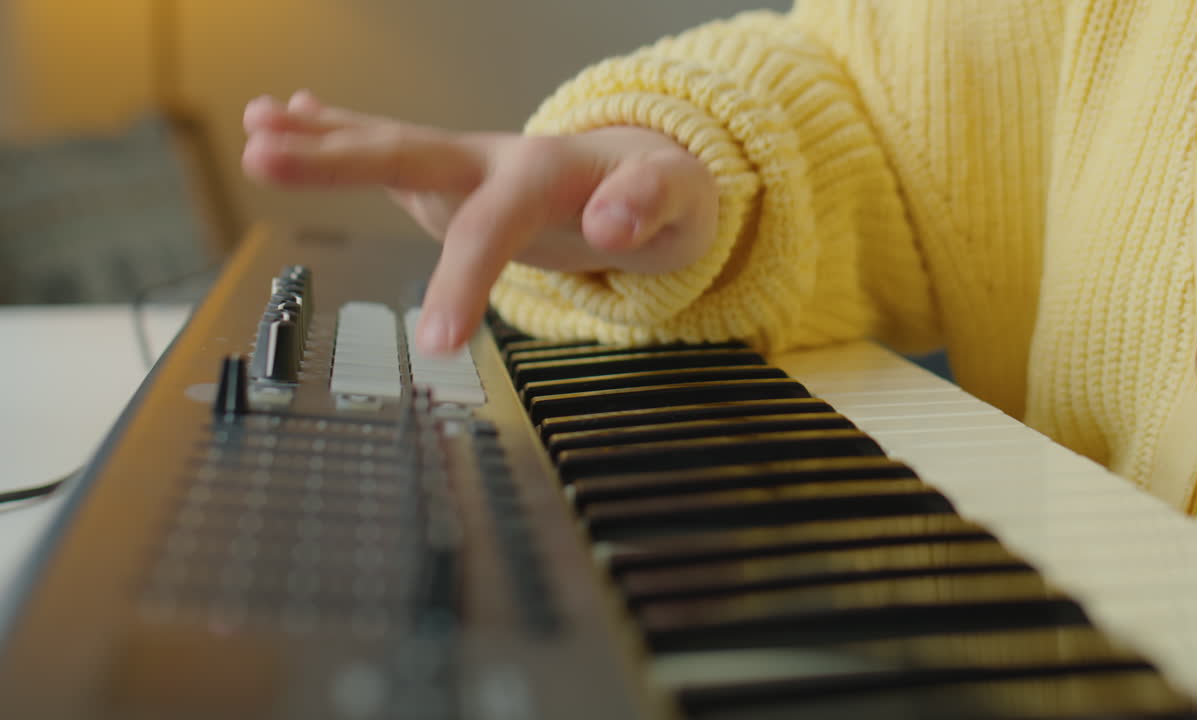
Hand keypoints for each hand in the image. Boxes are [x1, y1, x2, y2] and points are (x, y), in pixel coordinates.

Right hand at [242, 91, 717, 353]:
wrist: (648, 176)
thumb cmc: (663, 195)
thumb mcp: (680, 202)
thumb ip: (650, 206)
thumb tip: (611, 224)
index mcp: (544, 173)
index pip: (493, 225)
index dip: (464, 280)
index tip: (437, 344)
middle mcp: (494, 160)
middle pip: (409, 155)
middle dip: (337, 158)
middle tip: (263, 152)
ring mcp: (468, 166)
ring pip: (388, 146)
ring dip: (320, 139)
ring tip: (255, 125)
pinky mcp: (454, 178)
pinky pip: (389, 151)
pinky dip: (337, 131)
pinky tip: (288, 113)